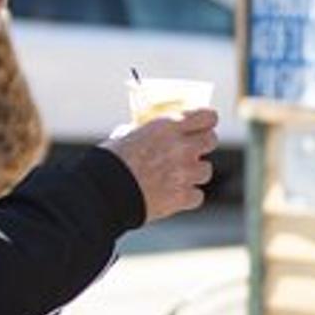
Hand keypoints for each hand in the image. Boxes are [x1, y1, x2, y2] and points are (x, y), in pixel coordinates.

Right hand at [102, 108, 216, 220]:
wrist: (103, 192)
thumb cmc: (110, 162)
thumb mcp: (128, 135)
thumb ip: (148, 133)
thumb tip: (151, 133)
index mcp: (168, 126)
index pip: (207, 117)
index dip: (207, 121)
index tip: (203, 125)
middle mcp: (181, 147)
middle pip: (211, 140)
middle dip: (202, 145)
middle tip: (191, 151)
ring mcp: (185, 173)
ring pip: (205, 170)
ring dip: (194, 173)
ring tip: (176, 176)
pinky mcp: (182, 197)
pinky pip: (197, 195)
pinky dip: (187, 197)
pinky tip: (173, 195)